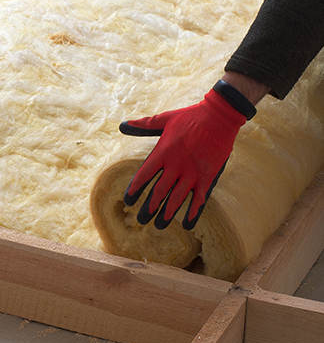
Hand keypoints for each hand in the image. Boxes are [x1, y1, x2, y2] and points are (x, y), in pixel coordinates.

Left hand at [120, 88, 247, 229]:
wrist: (219, 116)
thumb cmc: (189, 117)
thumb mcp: (164, 119)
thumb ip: (143, 125)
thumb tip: (122, 126)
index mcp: (163, 151)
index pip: (144, 175)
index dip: (135, 189)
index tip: (128, 200)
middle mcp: (176, 165)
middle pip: (159, 191)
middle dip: (149, 208)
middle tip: (140, 220)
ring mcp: (193, 172)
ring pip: (177, 199)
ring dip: (167, 213)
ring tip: (159, 225)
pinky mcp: (208, 177)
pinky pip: (199, 199)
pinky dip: (193, 213)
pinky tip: (187, 224)